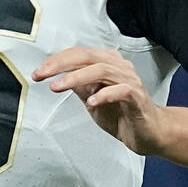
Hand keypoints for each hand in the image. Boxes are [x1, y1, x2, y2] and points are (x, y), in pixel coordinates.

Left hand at [32, 47, 167, 154]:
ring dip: (76, 77)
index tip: (39, 72)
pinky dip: (104, 95)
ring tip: (58, 87)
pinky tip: (91, 103)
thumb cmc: (122, 114)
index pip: (79, 54)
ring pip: (101, 70)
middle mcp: (119, 67)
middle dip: (61, 64)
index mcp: (107, 63)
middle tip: (42, 74)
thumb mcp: (92, 98)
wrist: (148, 133)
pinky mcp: (137, 96)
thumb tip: (57, 77)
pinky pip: (121, 90)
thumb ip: (78, 86)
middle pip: (87, 56)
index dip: (56, 60)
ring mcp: (130, 80)